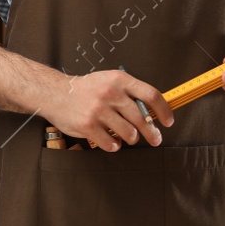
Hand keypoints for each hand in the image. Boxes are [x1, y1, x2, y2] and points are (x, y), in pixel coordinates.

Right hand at [43, 68, 172, 150]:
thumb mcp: (109, 80)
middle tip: (155, 139)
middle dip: (152, 133)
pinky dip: (114, 146)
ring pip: (129, 133)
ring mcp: (99, 111)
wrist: (56, 93)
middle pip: (142, 118)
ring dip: (132, 139)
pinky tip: (112, 142)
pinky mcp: (88, 126)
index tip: (168, 122)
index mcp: (119, 80)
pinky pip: (111, 143)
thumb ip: (129, 92)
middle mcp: (111, 94)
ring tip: (128, 137)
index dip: (163, 111)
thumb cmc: (86, 89)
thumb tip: (152, 111)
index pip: (151, 95)